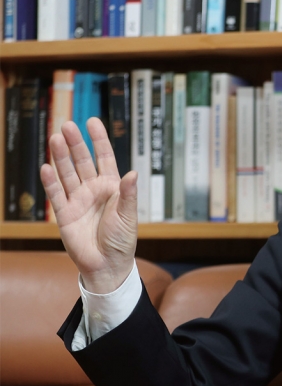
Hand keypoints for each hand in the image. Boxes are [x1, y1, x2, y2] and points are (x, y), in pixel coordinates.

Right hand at [40, 118, 137, 293]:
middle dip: (75, 143)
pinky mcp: (64, 214)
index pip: (105, 157)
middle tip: (67, 126)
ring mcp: (78, 200)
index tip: (92, 121)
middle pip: (82, 161)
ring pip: (67, 173)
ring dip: (61, 157)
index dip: (99, 140)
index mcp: (112, 186)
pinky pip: (56, 194)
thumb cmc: (122, 239)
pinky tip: (46, 167)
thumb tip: (133, 172)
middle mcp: (93, 189)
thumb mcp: (129, 215)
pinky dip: (50, 181)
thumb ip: (128, 194)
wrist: (107, 264)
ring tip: (55, 139)